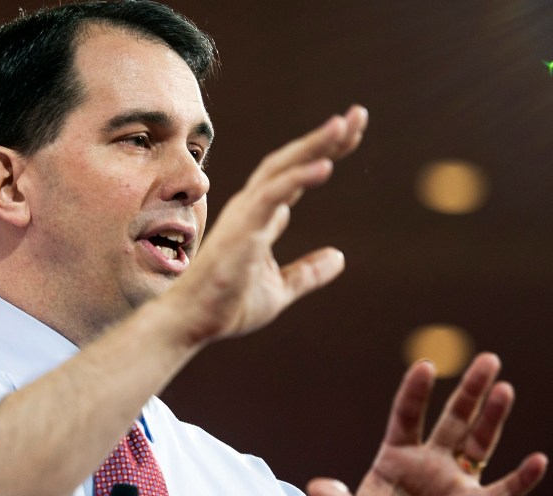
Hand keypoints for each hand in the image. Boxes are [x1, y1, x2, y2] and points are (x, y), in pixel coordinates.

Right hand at [170, 105, 366, 344]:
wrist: (193, 322)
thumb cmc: (228, 304)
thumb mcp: (280, 288)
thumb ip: (308, 272)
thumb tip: (340, 257)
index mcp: (260, 215)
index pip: (296, 174)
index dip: (324, 152)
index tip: (354, 133)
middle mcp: (251, 206)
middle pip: (291, 160)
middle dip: (325, 137)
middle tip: (358, 115)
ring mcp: (245, 215)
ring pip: (281, 168)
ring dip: (313, 145)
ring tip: (343, 126)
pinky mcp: (241, 229)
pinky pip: (272, 196)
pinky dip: (298, 178)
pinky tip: (325, 165)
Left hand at [307, 353, 547, 495]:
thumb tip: (315, 487)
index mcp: (397, 459)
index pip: (407, 417)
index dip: (416, 393)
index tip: (425, 366)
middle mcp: (430, 464)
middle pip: (453, 420)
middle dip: (470, 391)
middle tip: (488, 360)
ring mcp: (457, 485)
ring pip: (480, 444)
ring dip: (493, 418)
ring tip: (505, 389)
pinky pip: (504, 491)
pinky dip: (522, 478)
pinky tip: (538, 460)